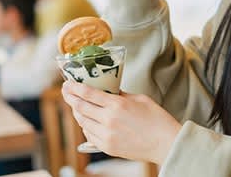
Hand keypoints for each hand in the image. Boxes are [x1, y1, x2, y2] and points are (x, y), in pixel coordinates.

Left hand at [62, 81, 180, 164]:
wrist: (165, 143)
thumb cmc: (156, 119)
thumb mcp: (138, 98)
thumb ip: (120, 94)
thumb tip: (107, 90)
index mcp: (117, 105)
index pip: (88, 94)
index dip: (75, 87)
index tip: (68, 83)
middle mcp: (108, 120)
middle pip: (81, 108)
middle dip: (70, 97)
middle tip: (66, 91)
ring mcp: (107, 136)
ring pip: (83, 122)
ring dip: (77, 112)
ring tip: (76, 105)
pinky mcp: (108, 147)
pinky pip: (89, 135)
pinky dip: (86, 126)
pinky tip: (87, 121)